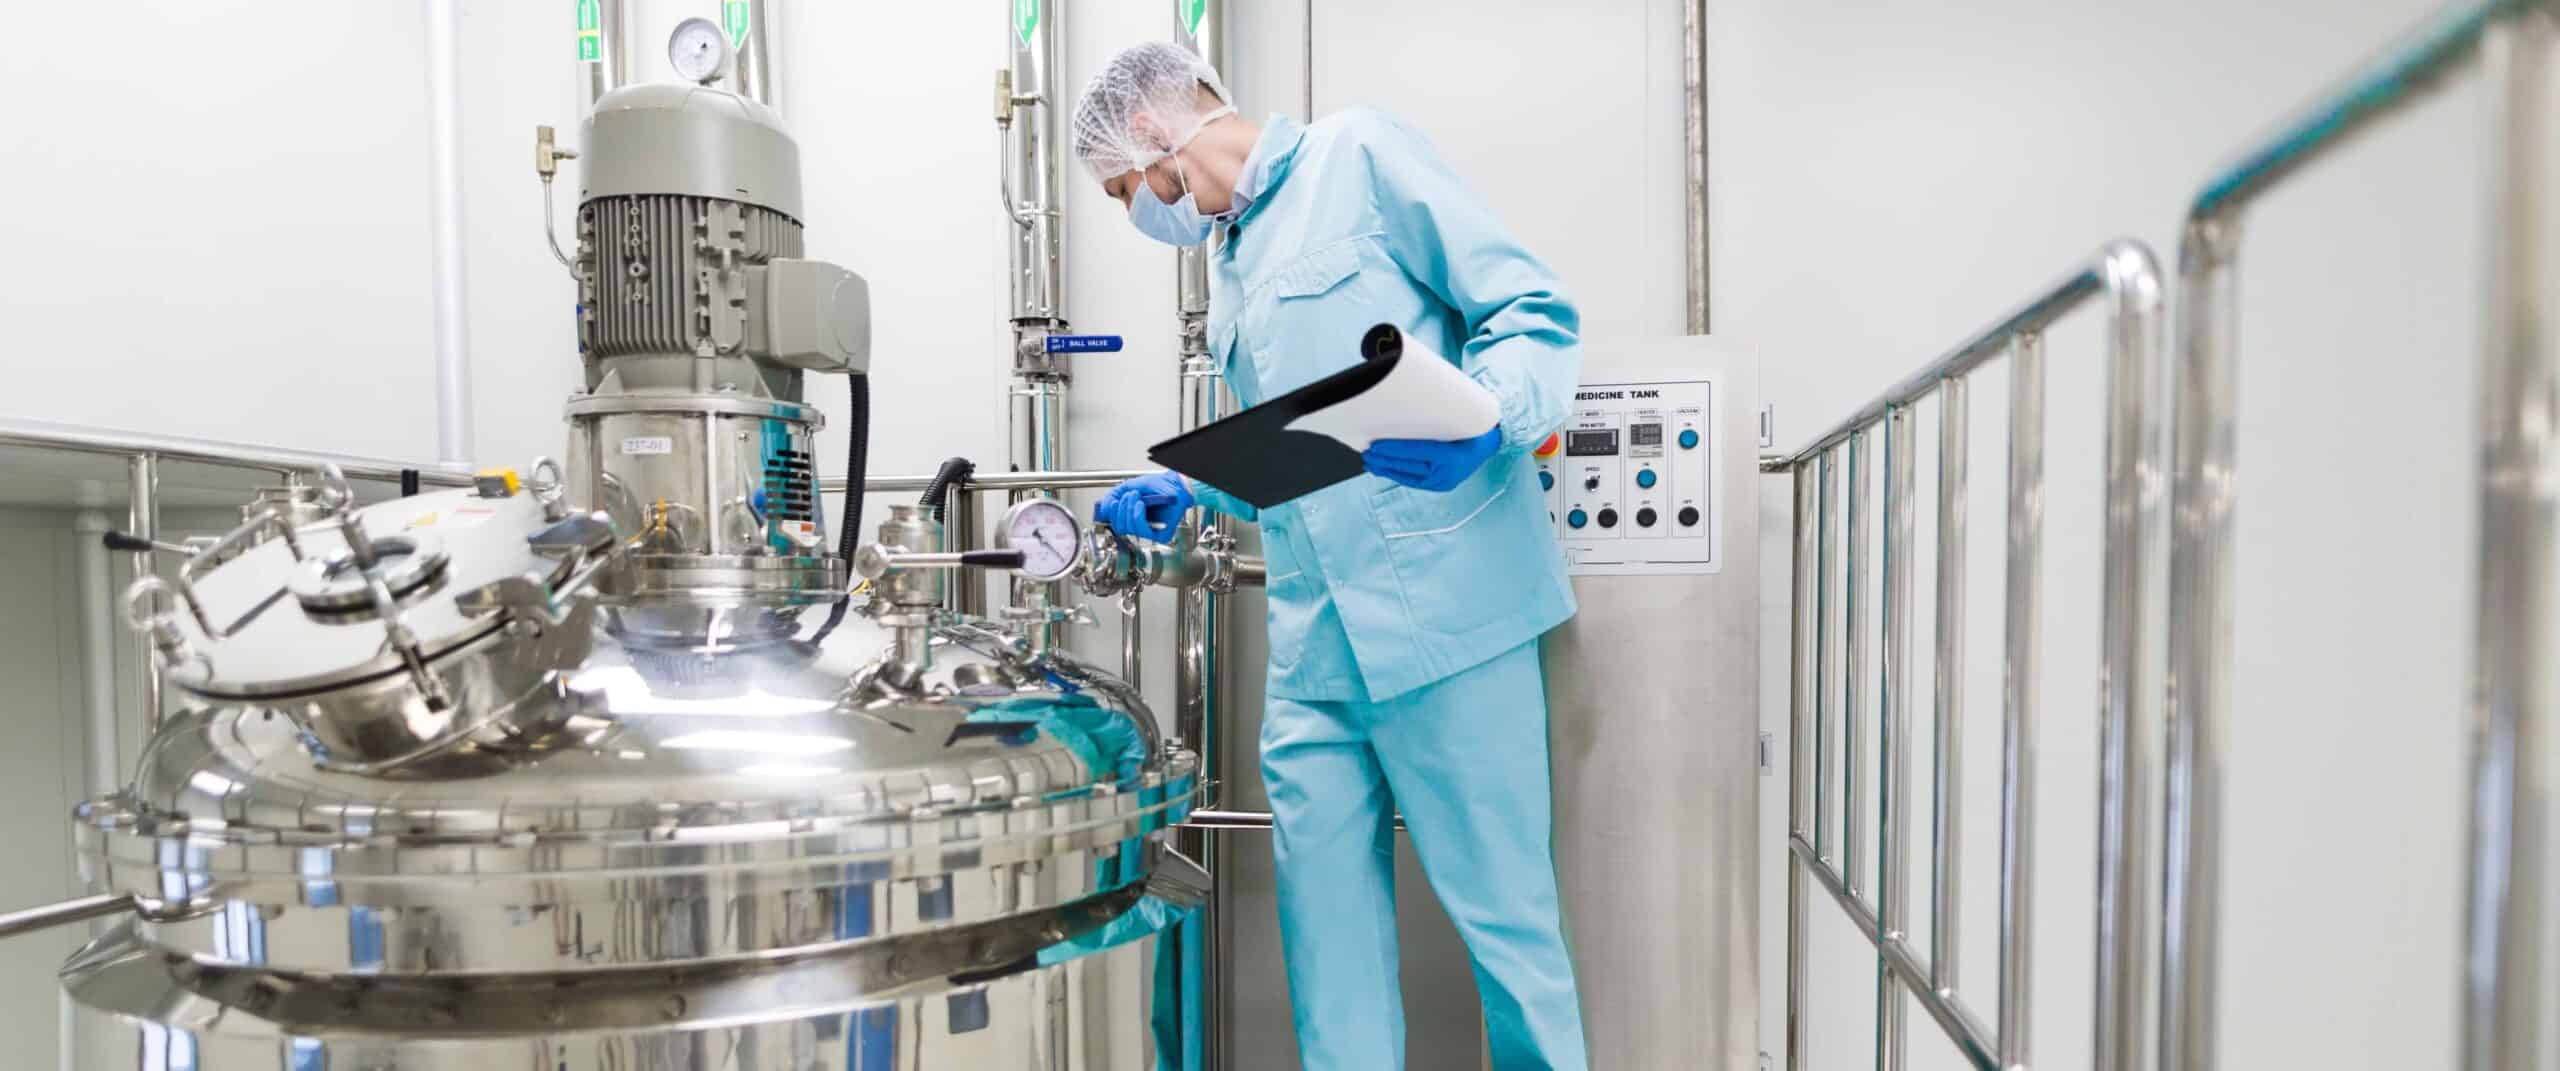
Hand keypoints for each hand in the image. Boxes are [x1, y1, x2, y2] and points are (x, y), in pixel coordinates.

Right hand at [1093, 471, 1194, 543]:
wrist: (1178, 485)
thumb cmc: (1161, 485)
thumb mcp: (1131, 486)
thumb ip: (1114, 495)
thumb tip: (1103, 507)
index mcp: (1132, 516)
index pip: (1114, 522)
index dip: (1109, 514)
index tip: (1109, 504)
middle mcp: (1140, 525)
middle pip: (1119, 527)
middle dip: (1120, 509)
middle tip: (1127, 496)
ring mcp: (1150, 531)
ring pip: (1129, 528)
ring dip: (1129, 509)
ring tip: (1136, 496)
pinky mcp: (1160, 535)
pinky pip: (1142, 530)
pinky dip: (1138, 516)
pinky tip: (1140, 506)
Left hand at [1362, 426, 1501, 491]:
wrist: (1490, 443)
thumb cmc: (1471, 425)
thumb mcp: (1455, 415)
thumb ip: (1430, 414)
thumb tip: (1402, 404)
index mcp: (1454, 455)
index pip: (1417, 451)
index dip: (1394, 449)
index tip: (1375, 445)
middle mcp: (1449, 472)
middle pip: (1410, 465)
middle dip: (1385, 460)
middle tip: (1366, 453)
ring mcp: (1445, 481)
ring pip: (1409, 476)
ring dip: (1387, 470)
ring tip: (1369, 463)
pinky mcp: (1441, 486)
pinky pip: (1414, 481)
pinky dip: (1397, 475)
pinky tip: (1383, 470)